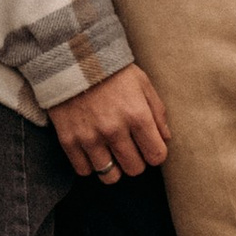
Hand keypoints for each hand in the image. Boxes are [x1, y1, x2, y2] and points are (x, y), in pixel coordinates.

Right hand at [49, 66, 169, 181]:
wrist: (73, 59)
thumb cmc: (112, 71)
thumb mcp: (142, 83)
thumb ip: (157, 112)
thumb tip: (166, 139)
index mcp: (137, 115)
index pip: (156, 155)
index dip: (156, 154)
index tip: (150, 148)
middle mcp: (114, 130)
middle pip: (134, 169)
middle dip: (137, 161)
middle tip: (131, 149)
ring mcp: (90, 137)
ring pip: (110, 176)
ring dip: (114, 167)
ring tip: (112, 153)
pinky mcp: (69, 140)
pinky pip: (84, 170)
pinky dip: (90, 165)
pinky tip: (93, 151)